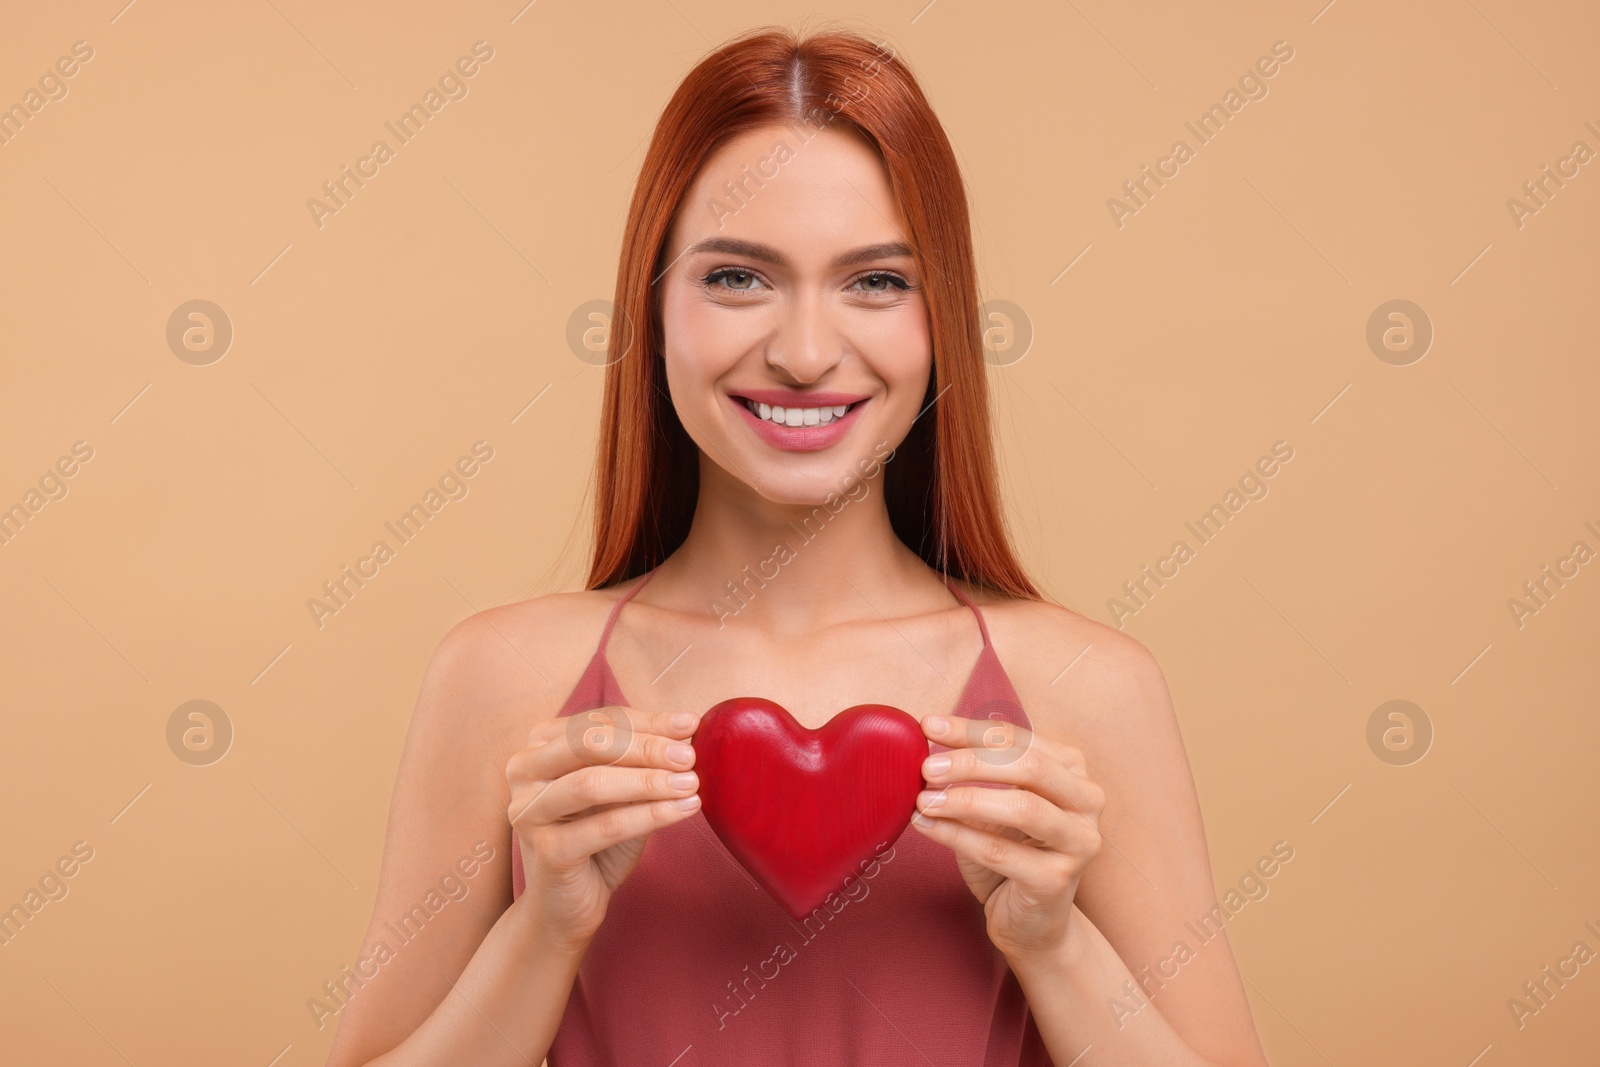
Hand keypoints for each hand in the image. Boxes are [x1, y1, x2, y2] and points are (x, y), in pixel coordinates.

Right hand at [505, 706, 701, 950]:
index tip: (690, 723)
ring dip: (649, 781)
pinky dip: (650, 816)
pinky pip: (604, 827)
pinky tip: (684, 810)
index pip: (598, 720)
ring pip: (592, 784)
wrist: (567, 907)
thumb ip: (644, 760)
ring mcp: (528, 811)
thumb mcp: (623, 792)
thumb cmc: (597, 841)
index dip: (647, 721)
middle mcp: (524, 771)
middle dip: (646, 746)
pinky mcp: (546, 850)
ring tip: (691, 783)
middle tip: (689, 755)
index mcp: (540, 746)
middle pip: (588, 743)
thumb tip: (688, 727)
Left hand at [910, 713, 1104, 962]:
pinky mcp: (1058, 880)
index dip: (971, 730)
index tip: (929, 726)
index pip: (1019, 739)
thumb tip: (928, 743)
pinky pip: (1001, 852)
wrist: (1030, 922)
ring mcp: (1079, 842)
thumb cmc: (1011, 853)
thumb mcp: (994, 804)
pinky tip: (927, 826)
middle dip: (972, 762)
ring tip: (924, 799)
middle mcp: (1087, 801)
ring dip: (966, 799)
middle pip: (1029, 766)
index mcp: (1072, 770)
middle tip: (927, 767)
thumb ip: (976, 773)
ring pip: (1023, 808)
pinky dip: (958, 836)